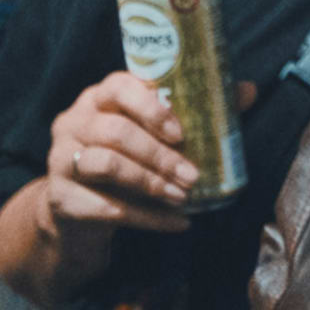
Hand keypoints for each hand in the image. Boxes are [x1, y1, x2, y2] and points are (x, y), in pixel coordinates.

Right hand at [44, 69, 202, 238]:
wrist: (78, 216)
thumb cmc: (123, 165)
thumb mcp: (151, 137)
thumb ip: (195, 112)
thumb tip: (248, 90)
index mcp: (97, 99)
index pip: (118, 86)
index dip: (151, 107)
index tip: (181, 133)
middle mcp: (73, 123)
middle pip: (116, 131)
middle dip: (160, 156)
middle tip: (192, 175)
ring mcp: (61, 160)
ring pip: (108, 166)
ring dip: (152, 184)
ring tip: (182, 197)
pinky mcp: (60, 199)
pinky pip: (107, 208)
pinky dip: (148, 218)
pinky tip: (177, 223)